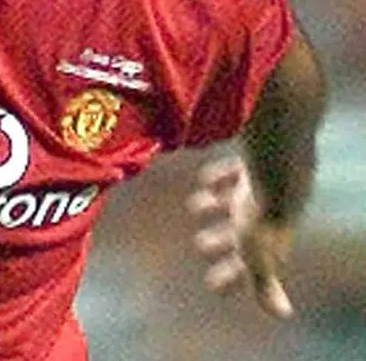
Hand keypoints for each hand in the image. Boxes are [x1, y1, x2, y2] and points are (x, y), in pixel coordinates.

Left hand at [187, 156, 295, 318]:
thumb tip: (283, 314)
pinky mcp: (255, 166)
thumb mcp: (257, 257)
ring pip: (235, 201)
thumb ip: (265, 286)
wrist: (278, 173)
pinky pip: (235, 172)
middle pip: (241, 233)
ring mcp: (260, 192)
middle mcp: (264, 218)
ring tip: (197, 205)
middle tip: (202, 244)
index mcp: (265, 244)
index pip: (248, 267)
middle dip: (221, 241)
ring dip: (215, 204)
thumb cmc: (262, 220)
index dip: (231, 277)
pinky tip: (207, 179)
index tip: (213, 288)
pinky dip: (220, 176)